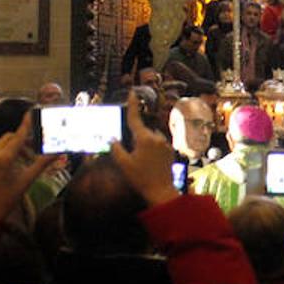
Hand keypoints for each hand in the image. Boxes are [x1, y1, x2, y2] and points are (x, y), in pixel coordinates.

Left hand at [0, 114, 59, 220]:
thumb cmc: (8, 197)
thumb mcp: (27, 180)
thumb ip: (42, 163)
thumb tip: (57, 153)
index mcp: (4, 159)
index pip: (18, 136)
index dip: (26, 125)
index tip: (31, 113)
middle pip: (10, 137)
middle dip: (22, 141)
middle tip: (32, 153)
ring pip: (3, 142)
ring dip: (14, 147)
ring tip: (24, 162)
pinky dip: (6, 151)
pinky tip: (12, 164)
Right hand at [110, 90, 178, 205]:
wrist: (161, 191)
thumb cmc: (140, 178)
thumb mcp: (123, 164)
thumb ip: (116, 148)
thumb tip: (113, 139)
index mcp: (144, 138)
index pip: (135, 118)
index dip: (132, 105)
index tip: (132, 92)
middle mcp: (157, 137)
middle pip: (142, 132)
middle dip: (136, 140)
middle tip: (133, 158)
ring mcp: (165, 144)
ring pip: (150, 139)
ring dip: (144, 145)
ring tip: (142, 164)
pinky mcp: (170, 151)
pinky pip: (158, 145)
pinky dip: (152, 150)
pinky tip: (150, 164)